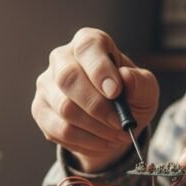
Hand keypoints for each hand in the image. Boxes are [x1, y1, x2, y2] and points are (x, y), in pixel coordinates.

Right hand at [31, 28, 158, 172]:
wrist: (111, 124)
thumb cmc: (129, 98)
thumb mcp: (145, 90)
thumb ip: (141, 82)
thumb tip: (125, 77)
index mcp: (89, 43)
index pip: (87, 47)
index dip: (100, 70)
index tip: (116, 92)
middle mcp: (62, 58)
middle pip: (69, 78)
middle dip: (97, 106)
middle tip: (120, 124)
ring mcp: (46, 85)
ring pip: (64, 108)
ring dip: (95, 128)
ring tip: (116, 136)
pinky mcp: (40, 110)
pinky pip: (59, 130)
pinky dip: (85, 141)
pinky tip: (100, 141)